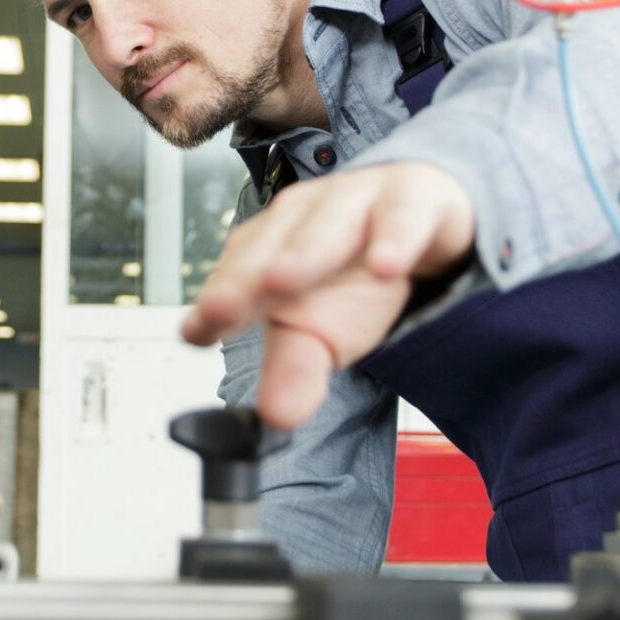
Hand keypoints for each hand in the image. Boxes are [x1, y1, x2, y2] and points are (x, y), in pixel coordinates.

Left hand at [181, 162, 475, 428]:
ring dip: (305, 251)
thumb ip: (294, 370)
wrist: (423, 223)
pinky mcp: (414, 200)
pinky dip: (395, 238)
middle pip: (271, 245)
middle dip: (243, 276)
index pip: (235, 276)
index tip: (196, 335)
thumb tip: (274, 418)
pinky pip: (404, 216)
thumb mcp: (325, 333)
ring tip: (281, 282)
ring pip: (329, 223)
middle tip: (220, 309)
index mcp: (270, 248)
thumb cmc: (357, 276)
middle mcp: (305, 218)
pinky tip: (386, 266)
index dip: (214, 303)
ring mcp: (359, 203)